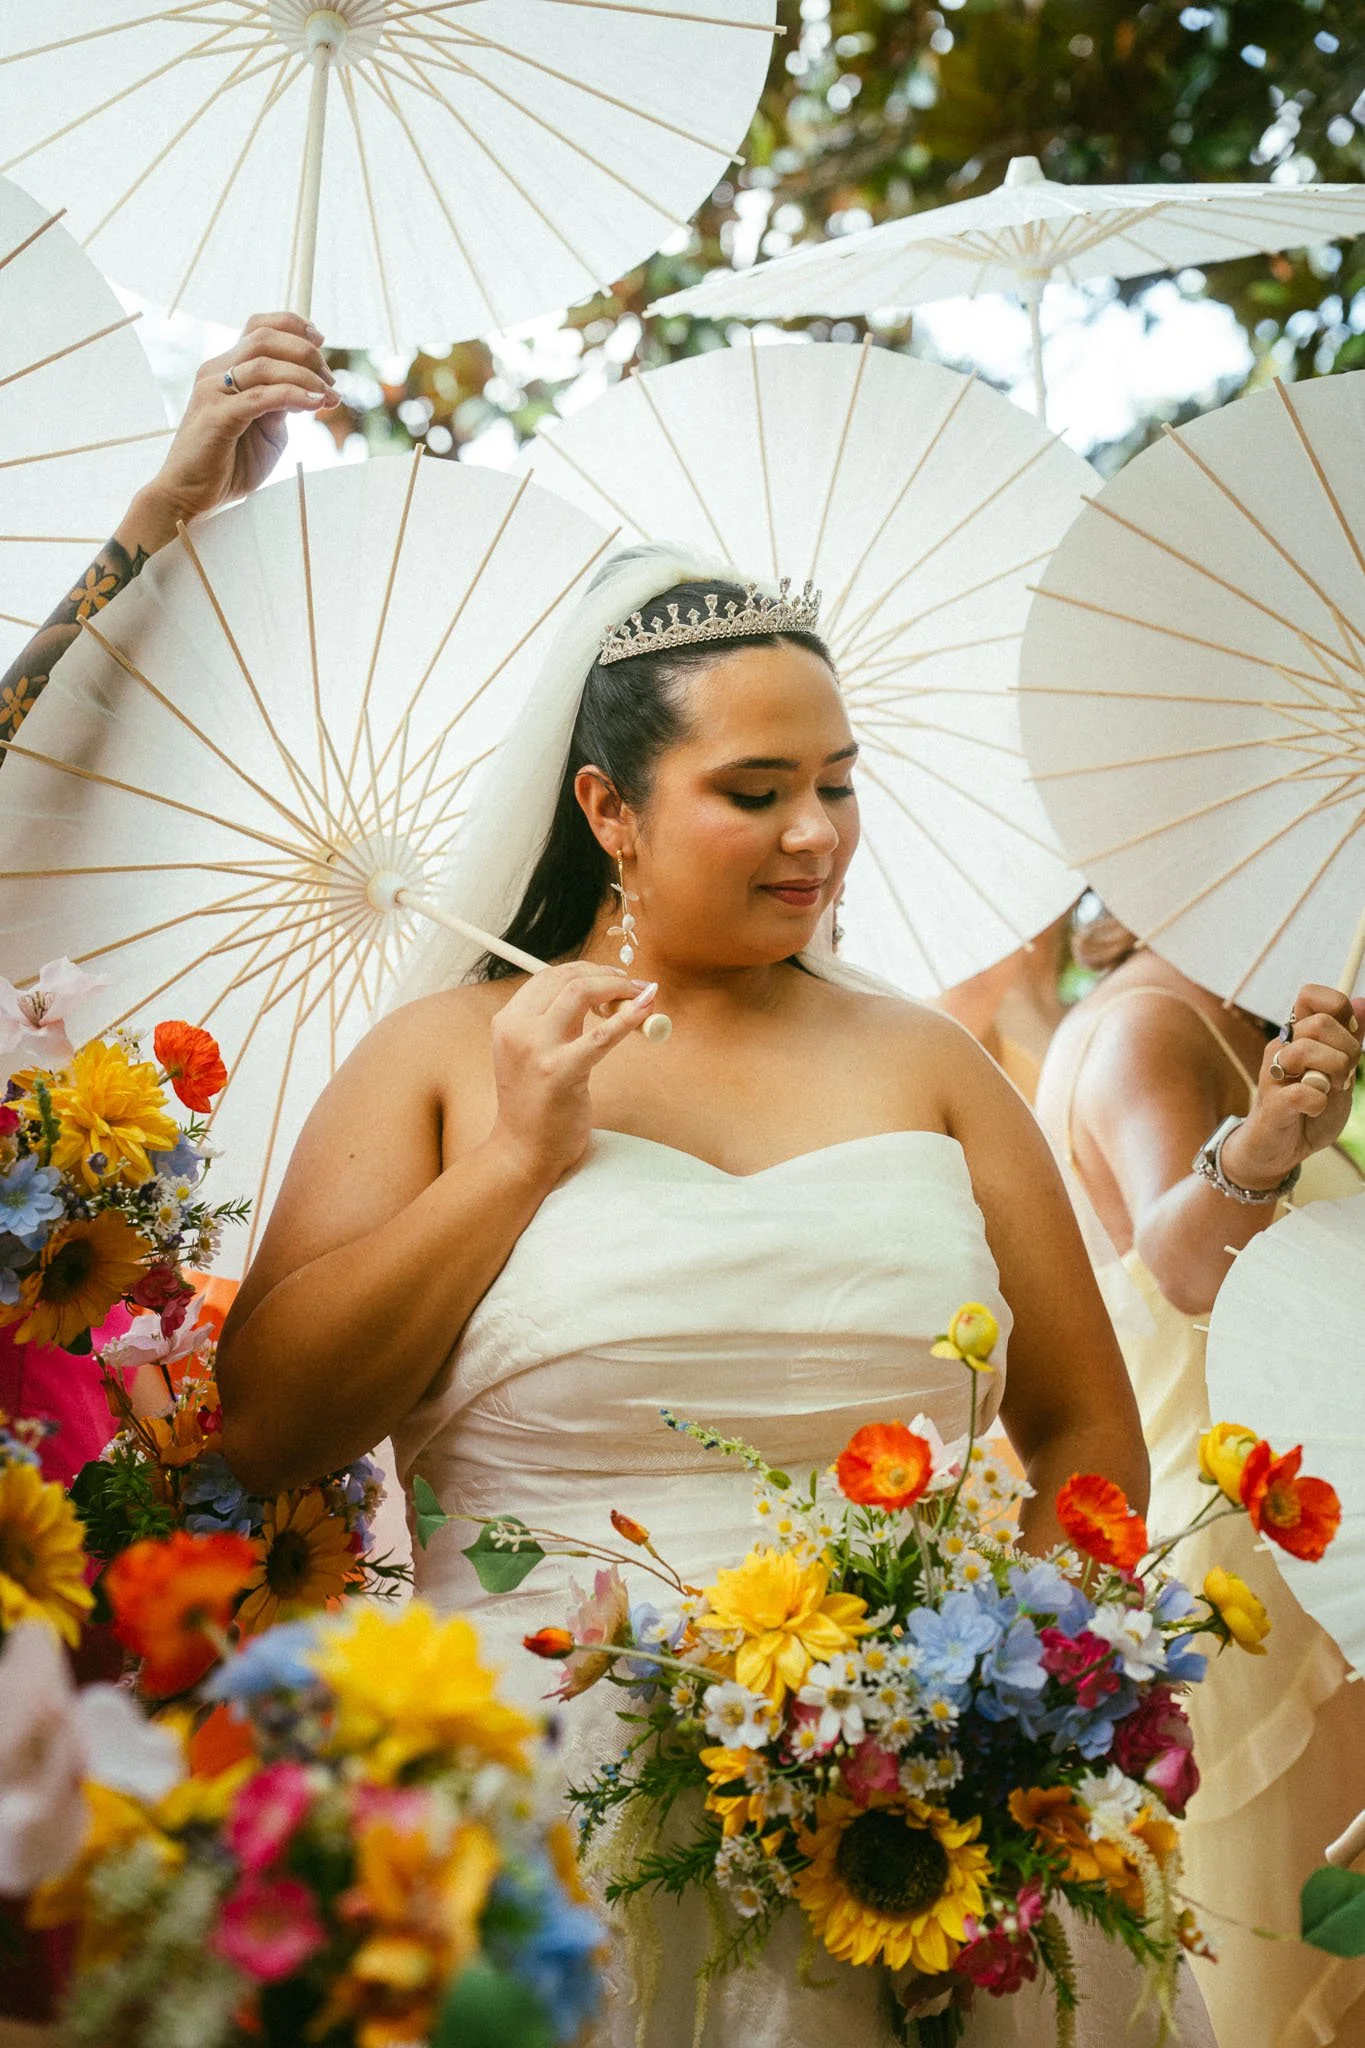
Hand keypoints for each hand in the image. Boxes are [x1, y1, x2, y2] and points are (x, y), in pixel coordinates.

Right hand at [121, 312, 337, 553]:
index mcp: (226, 369)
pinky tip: (314, 404)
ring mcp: (213, 391)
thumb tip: (309, 389)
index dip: (292, 325)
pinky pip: (261, 396)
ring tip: (328, 396)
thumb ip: (283, 405)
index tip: (322, 341)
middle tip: (330, 380)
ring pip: (265, 363)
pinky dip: (293, 395)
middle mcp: (216, 372)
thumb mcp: (267, 430)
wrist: (190, 496)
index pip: (258, 327)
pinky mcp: (217, 415)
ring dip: (305, 376)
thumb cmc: (229, 465)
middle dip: (306, 352)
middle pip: (265, 338)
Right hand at [487, 964, 657, 1184]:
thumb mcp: (532, 1054)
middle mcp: (517, 1029)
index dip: (586, 970)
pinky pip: (601, 1036)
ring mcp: (536, 1049)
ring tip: (641, 995)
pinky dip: (628, 1018)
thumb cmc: (534, 1104)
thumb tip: (601, 997)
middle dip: (606, 975)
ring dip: (618, 988)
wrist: (522, 1151)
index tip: (612, 977)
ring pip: (581, 993)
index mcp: (508, 1021)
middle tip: (633, 985)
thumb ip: (556, 1024)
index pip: (548, 976)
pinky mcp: (560, 1072)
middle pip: (567, 979)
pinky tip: (646, 1009)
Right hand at [1222, 983, 1361, 1190]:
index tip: (1346, 1038)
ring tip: (1328, 1091)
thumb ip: (1350, 1039)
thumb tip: (1362, 1003)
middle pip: (1320, 1024)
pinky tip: (1314, 1108)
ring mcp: (1273, 1074)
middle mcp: (1281, 1047)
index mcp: (1298, 1035)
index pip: (1311, 996)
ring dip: (1333, 1074)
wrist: (1280, 1149)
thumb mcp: (1339, 1071)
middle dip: (1347, 1050)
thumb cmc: (1307, 1108)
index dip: (1338, 1010)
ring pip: (1307, 1050)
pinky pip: (1303, 1092)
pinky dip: (1318, 1102)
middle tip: (1343, 1076)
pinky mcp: (1272, 1103)